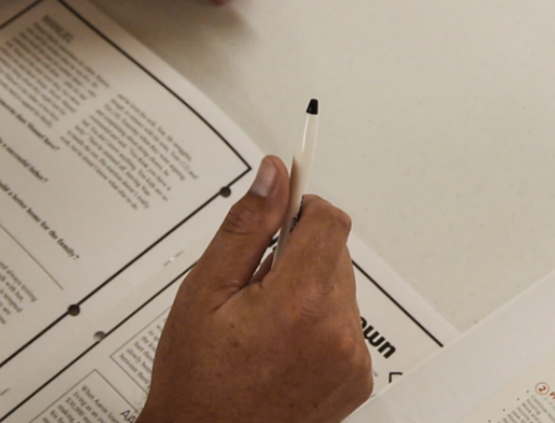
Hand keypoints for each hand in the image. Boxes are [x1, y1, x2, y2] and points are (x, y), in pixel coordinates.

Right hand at [137, 157, 372, 422]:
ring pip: (342, 289)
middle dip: (299, 257)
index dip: (303, 211)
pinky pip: (348, 325)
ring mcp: (352, 358)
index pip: (330, 221)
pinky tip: (284, 347)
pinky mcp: (358, 378)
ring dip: (311, 291)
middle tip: (255, 288)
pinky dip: (322, 324)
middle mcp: (337, 330)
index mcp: (300, 302)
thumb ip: (246, 227)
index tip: (280, 217)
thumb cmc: (196, 379)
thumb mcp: (205, 292)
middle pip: (336, 254)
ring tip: (266, 325)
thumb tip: (273, 175)